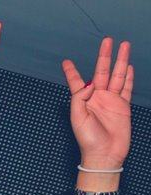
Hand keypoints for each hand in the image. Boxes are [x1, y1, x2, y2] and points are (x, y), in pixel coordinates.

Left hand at [61, 38, 132, 168]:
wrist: (105, 154)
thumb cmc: (87, 139)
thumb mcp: (77, 118)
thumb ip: (80, 98)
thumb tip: (90, 83)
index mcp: (82, 100)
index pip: (77, 82)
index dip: (71, 71)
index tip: (66, 61)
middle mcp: (97, 98)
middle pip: (101, 71)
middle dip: (104, 56)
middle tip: (107, 40)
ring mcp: (110, 101)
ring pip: (117, 75)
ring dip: (120, 61)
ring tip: (123, 45)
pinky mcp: (122, 106)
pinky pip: (125, 87)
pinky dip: (128, 76)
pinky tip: (128, 66)